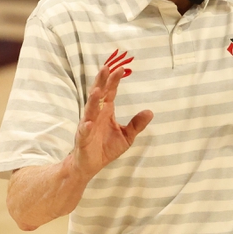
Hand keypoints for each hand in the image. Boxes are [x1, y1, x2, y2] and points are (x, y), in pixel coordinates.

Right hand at [71, 50, 153, 179]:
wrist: (89, 165)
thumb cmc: (106, 148)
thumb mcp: (127, 136)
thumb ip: (137, 124)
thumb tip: (150, 111)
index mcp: (106, 112)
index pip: (110, 92)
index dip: (114, 81)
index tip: (120, 68)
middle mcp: (95, 115)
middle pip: (98, 95)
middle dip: (101, 82)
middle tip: (106, 68)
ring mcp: (87, 126)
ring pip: (89, 111)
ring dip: (92, 101)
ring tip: (97, 91)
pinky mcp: (82, 140)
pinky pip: (84, 133)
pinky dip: (85, 128)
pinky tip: (88, 123)